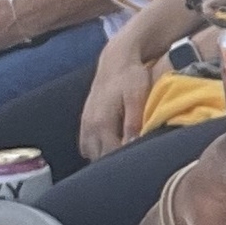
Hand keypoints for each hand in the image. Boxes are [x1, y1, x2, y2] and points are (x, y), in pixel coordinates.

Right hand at [78, 27, 157, 161]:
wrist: (116, 59)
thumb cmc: (131, 76)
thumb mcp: (137, 97)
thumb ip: (134, 122)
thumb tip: (133, 145)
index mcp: (101, 123)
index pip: (110, 157)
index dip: (125, 165)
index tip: (140, 164)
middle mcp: (89, 127)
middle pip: (99, 160)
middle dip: (115, 164)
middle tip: (135, 163)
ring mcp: (85, 125)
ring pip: (92, 154)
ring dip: (106, 158)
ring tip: (125, 157)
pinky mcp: (85, 122)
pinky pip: (88, 147)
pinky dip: (99, 150)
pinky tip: (113, 147)